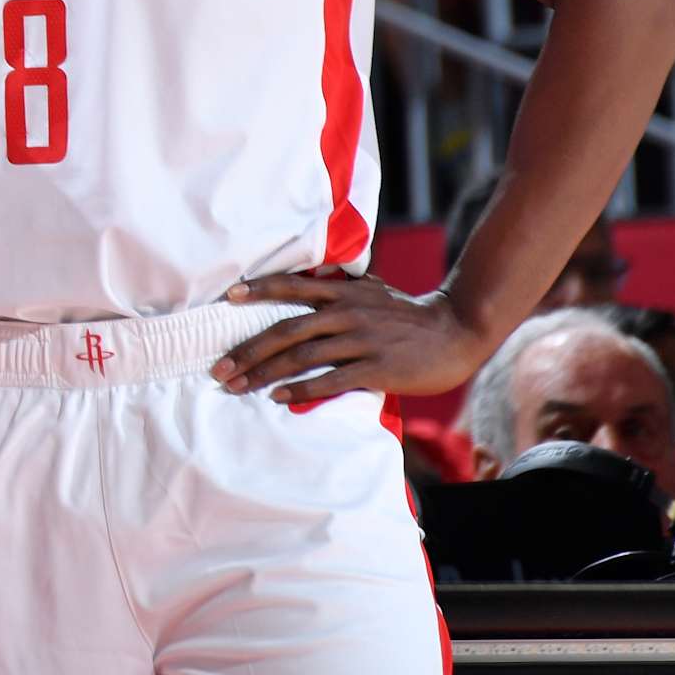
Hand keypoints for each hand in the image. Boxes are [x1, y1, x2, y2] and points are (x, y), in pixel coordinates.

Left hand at [210, 274, 489, 405]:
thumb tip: (312, 276)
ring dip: (265, 373)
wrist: (455, 331)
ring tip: (237, 386)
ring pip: (301, 357)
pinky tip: (278, 397)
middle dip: (248, 349)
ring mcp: (361, 340)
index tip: (227, 297)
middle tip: (219, 366)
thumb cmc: (408, 313)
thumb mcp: (372, 290)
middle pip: (286, 329)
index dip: (259, 289)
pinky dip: (301, 390)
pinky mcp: (376, 368)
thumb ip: (341, 287)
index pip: (292, 285)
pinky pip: (330, 380)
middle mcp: (346, 312)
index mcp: (343, 291)